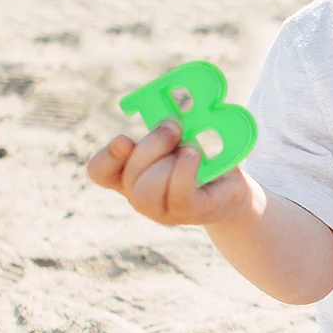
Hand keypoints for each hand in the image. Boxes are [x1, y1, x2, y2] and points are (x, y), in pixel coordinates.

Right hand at [87, 120, 252, 225]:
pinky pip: (178, 194)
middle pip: (129, 177)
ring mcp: (163, 211)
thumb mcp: (182, 140)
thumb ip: (168, 131)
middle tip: (172, 126)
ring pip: (146, 191)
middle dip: (150, 146)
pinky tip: (194, 156)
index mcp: (130, 177)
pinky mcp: (190, 213)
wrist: (233, 189)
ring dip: (166, 161)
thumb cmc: (203, 162)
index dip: (108, 156)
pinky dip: (184, 171)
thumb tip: (168, 119)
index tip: (124, 139)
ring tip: (188, 147)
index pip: (100, 172)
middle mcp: (140, 197)